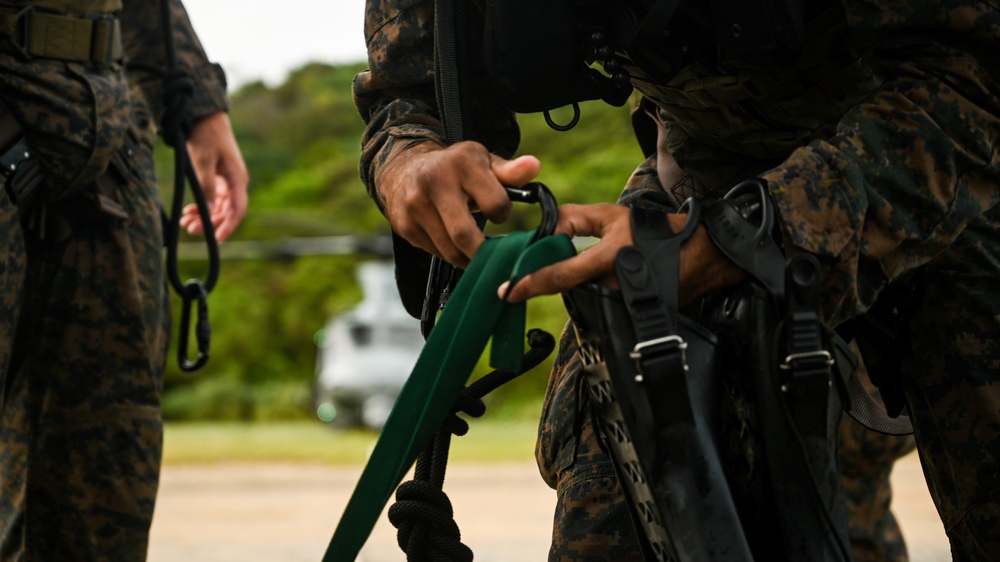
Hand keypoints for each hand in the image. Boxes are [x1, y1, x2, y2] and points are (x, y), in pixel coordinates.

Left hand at [180, 111, 248, 241]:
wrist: (205, 116)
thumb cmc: (206, 136)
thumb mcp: (203, 161)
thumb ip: (206, 187)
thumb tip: (208, 212)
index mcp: (237, 179)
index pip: (238, 210)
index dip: (228, 226)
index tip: (216, 239)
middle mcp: (235, 182)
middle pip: (227, 211)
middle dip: (210, 223)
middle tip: (190, 230)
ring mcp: (227, 180)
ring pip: (219, 206)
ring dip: (204, 216)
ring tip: (185, 222)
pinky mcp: (218, 177)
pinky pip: (213, 198)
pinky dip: (202, 206)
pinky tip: (189, 209)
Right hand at [377, 140, 539, 267]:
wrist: (404, 170)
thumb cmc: (454, 168)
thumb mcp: (483, 162)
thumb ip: (510, 171)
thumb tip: (534, 167)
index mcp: (462, 163)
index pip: (495, 204)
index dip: (503, 215)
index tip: (500, 215)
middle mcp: (435, 182)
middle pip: (465, 235)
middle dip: (484, 252)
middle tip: (494, 255)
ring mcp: (416, 206)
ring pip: (450, 250)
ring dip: (468, 257)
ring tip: (477, 250)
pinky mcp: (405, 226)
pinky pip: (435, 253)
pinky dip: (450, 254)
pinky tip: (455, 244)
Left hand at [499, 203, 746, 305]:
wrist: (700, 256)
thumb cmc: (654, 232)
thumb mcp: (612, 215)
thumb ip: (575, 218)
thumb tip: (545, 229)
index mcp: (607, 259)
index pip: (560, 275)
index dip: (530, 284)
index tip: (507, 292)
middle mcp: (611, 286)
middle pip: (565, 291)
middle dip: (547, 285)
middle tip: (525, 281)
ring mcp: (620, 305)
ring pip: (580, 299)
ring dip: (569, 289)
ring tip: (570, 276)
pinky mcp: (628, 316)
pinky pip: (596, 307)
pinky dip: (586, 297)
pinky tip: (590, 285)